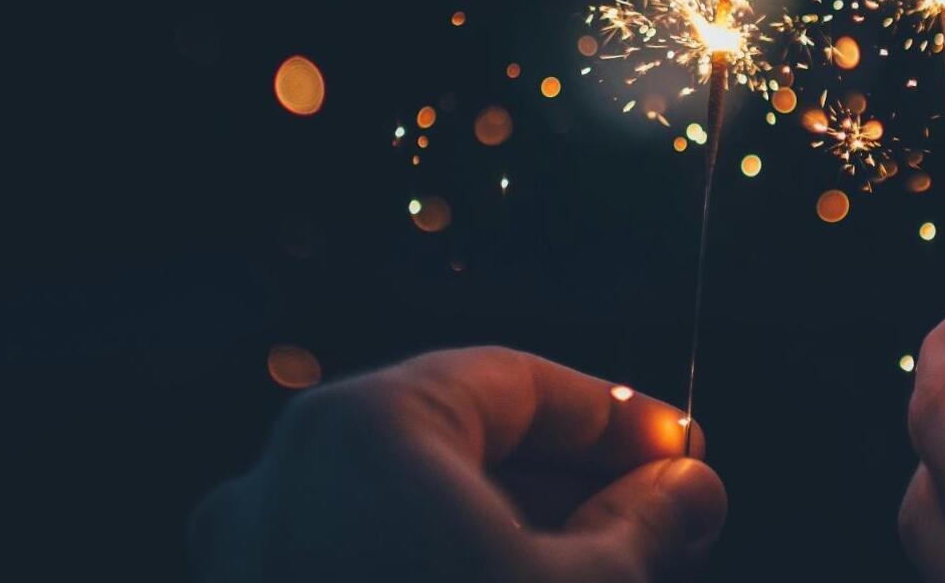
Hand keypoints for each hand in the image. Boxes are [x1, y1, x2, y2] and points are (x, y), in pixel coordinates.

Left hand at [191, 347, 724, 582]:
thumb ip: (646, 524)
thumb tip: (688, 489)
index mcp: (365, 429)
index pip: (513, 382)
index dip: (615, 416)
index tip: (681, 449)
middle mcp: (286, 477)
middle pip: (458, 443)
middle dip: (570, 481)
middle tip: (662, 516)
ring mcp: (256, 557)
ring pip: (412, 511)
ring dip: (515, 532)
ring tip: (608, 572)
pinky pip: (368, 563)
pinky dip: (447, 571)